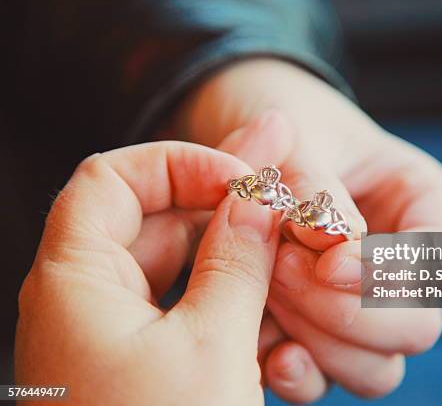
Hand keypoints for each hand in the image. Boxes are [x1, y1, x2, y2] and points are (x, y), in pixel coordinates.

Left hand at [16, 142, 283, 404]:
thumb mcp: (212, 346)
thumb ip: (238, 263)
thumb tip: (258, 203)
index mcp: (73, 281)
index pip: (111, 176)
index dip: (180, 164)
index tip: (241, 180)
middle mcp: (81, 300)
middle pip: (149, 218)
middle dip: (218, 208)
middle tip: (278, 206)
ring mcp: (108, 333)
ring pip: (171, 266)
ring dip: (228, 256)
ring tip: (282, 257)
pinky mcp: (134, 362)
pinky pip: (178, 307)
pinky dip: (220, 297)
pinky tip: (265, 303)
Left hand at [175, 59, 441, 402]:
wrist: (244, 129)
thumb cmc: (284, 122)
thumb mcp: (302, 137)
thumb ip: (318, 193)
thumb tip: (331, 248)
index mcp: (420, 207)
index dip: (393, 274)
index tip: (328, 262)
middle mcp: (398, 267)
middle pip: (415, 328)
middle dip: (350, 314)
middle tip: (281, 268)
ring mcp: (357, 306)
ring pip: (375, 368)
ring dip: (320, 342)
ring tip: (262, 284)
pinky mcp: (314, 332)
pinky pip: (323, 378)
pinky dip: (297, 372)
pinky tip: (267, 350)